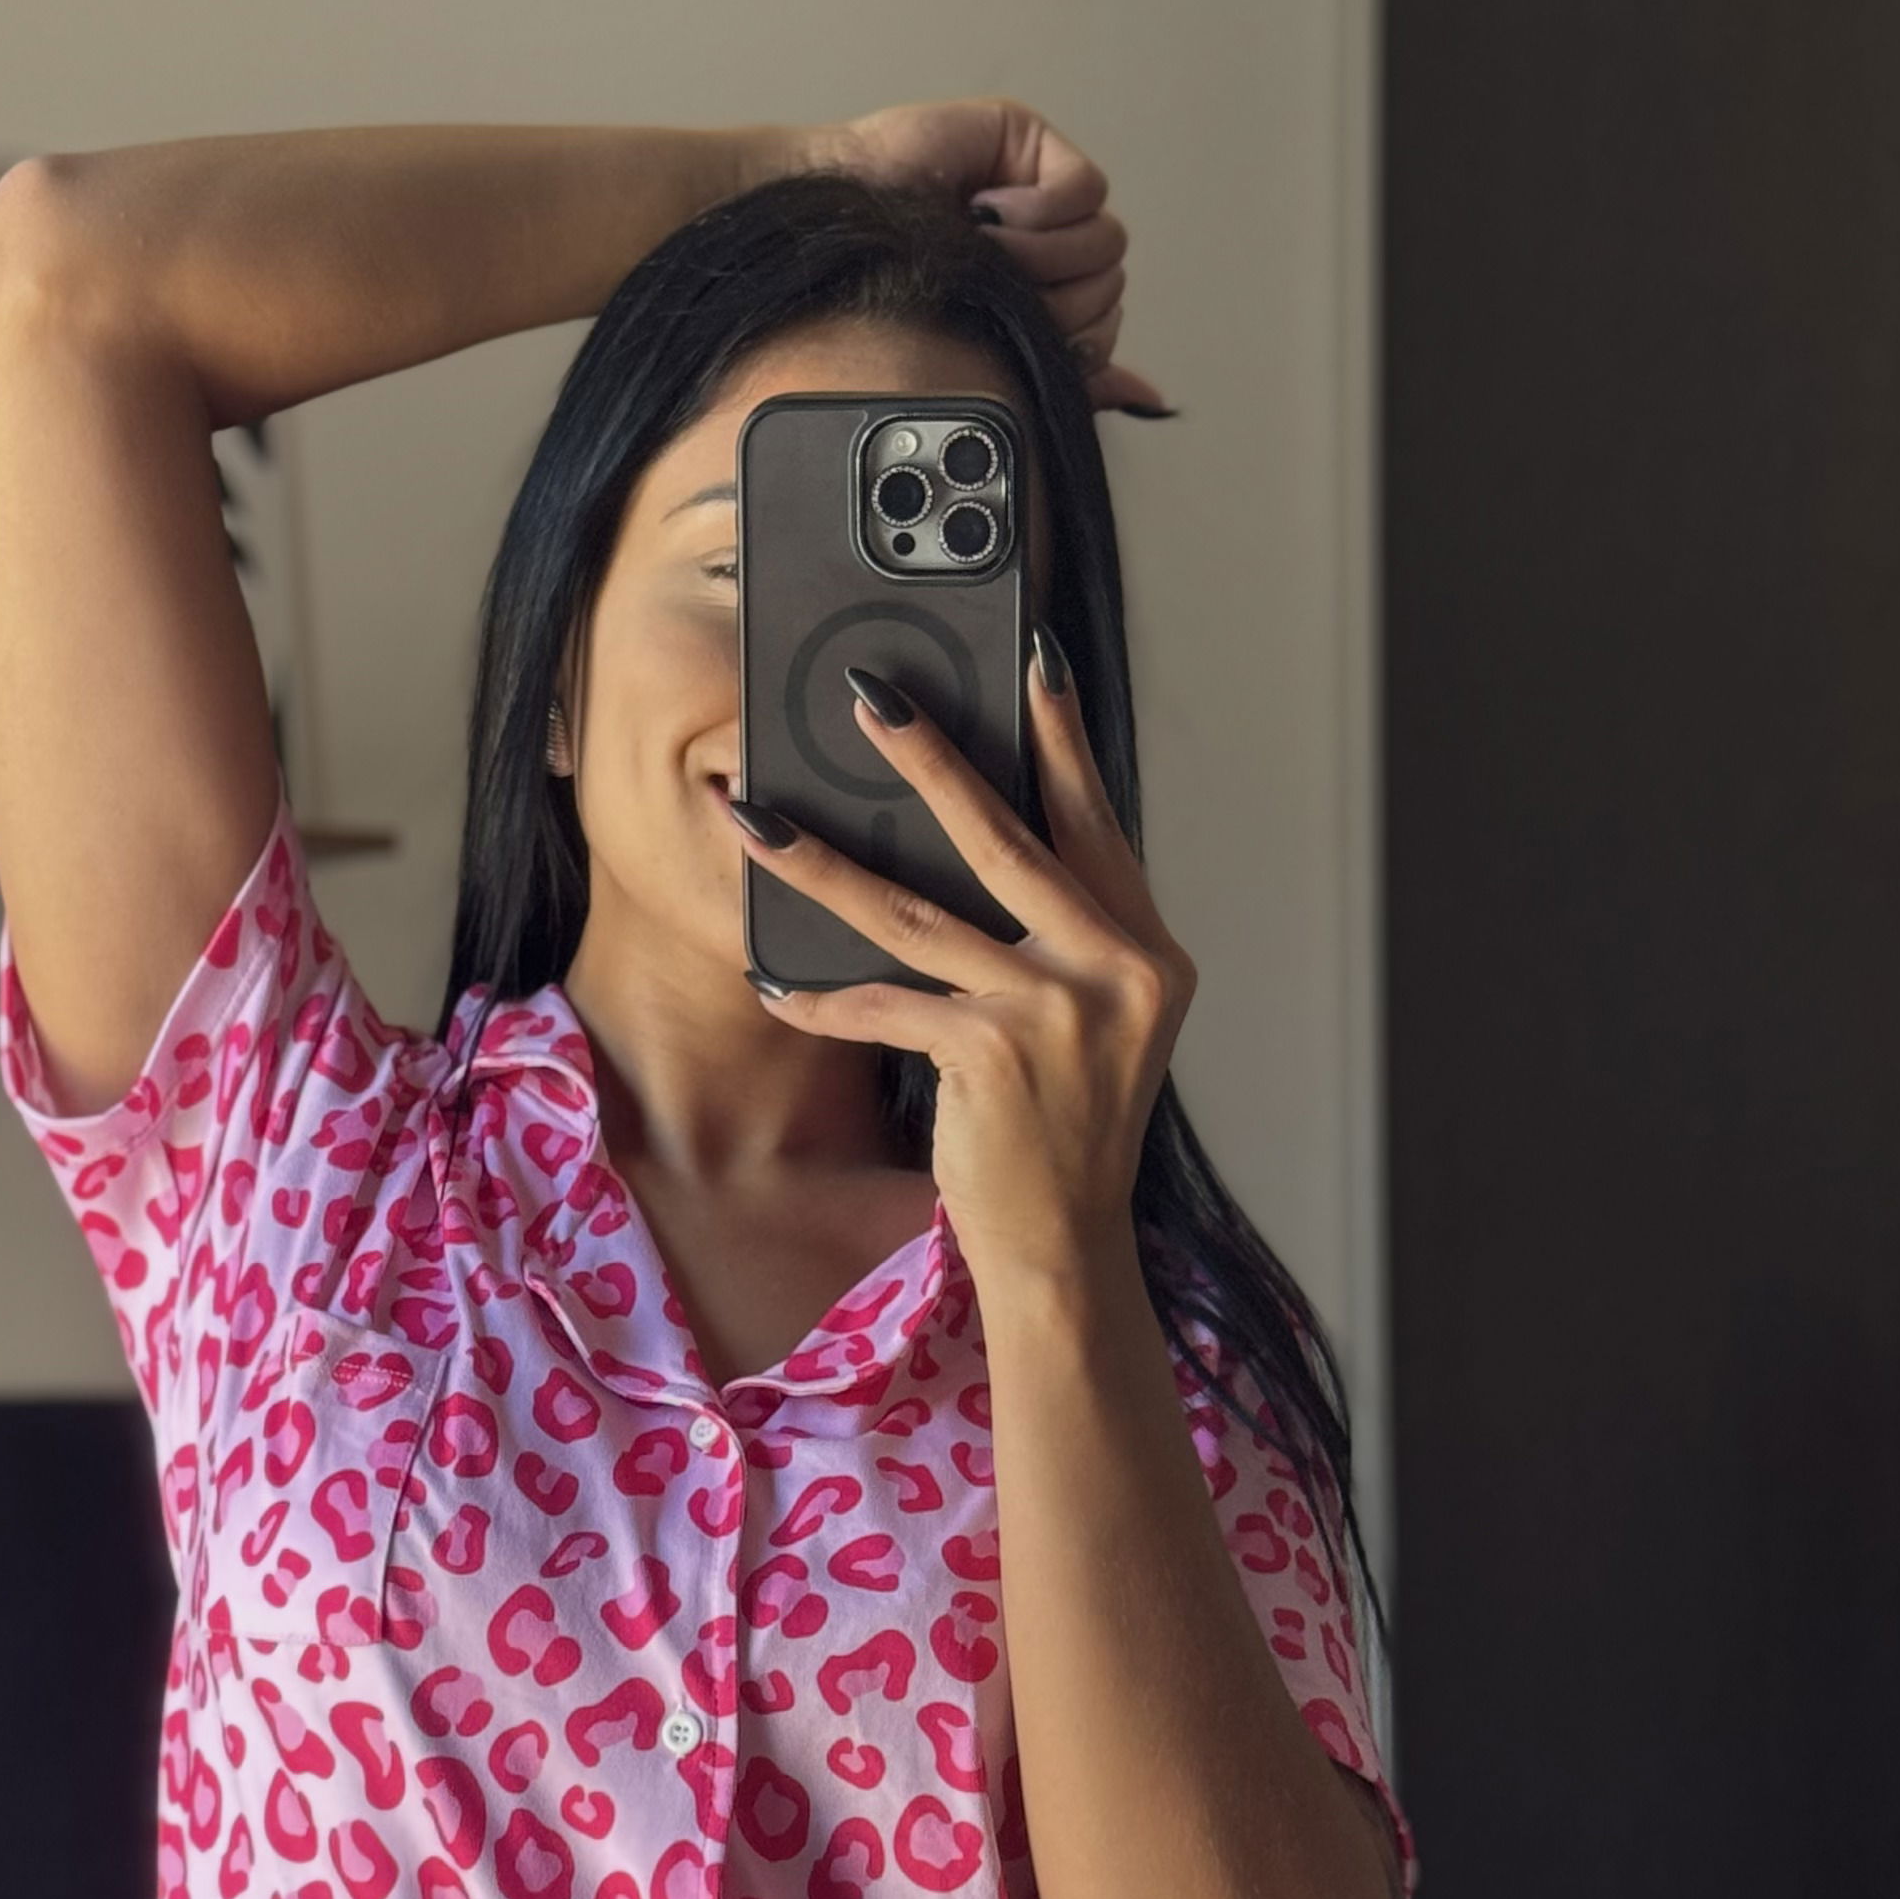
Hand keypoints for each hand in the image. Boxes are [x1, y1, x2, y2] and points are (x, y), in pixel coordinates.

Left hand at [720, 639, 1197, 1300]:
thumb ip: (1062, 939)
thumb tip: (976, 844)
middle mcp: (1114, 968)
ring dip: (821, 861)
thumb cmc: (1065, 1131)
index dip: (1060, 734)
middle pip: (1002, 835)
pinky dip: (821, 997)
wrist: (1068, 1246)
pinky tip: (773, 981)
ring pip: (915, 911)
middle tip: (867, 693)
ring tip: (754, 816)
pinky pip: (882, 1005)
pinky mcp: (992, 1057)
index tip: (1030, 652)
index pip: (1093, 819)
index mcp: (1144, 949)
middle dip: (927, 755)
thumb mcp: (1095, 1025)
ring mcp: (1056, 1012)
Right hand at [801, 98, 1171, 413]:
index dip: (1073, 342)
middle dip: (1055, 304)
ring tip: (982, 250)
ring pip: (1106, 242)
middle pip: (1109, 284)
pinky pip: (1085, 191)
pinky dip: (1041, 213)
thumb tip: (1146, 394)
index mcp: (1037, 292)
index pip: (1101, 323)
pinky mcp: (1032, 144)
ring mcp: (1042, 190)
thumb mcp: (985, 349)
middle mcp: (1045, 242)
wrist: (827, 245)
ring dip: (1042, 259)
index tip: (1016, 340)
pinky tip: (988, 211)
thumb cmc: (882, 296)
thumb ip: (1065, 371)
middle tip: (991, 292)